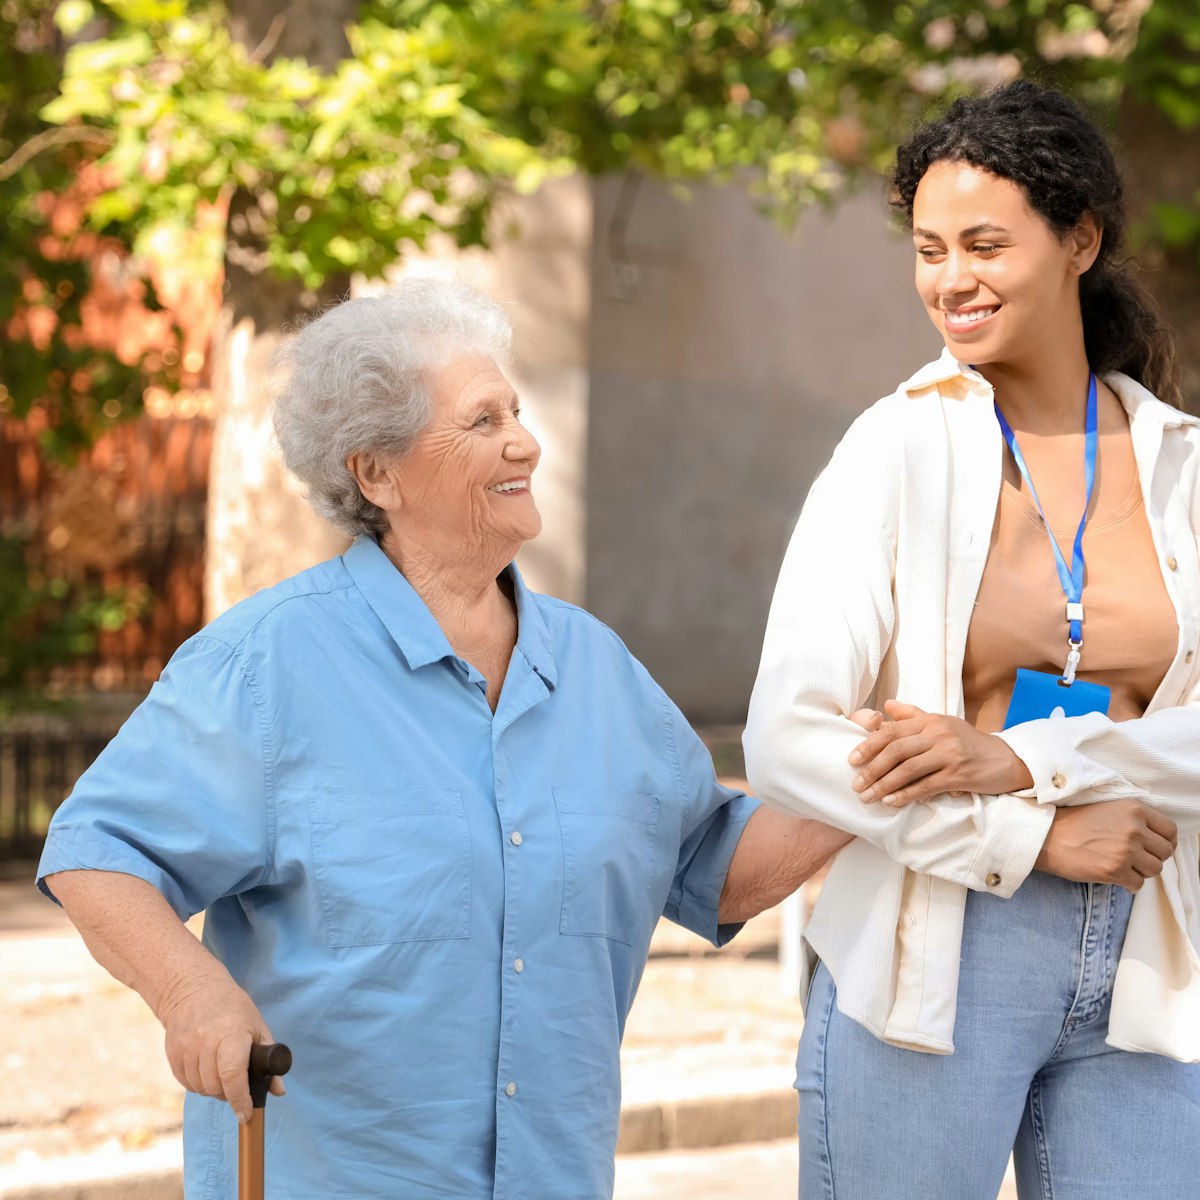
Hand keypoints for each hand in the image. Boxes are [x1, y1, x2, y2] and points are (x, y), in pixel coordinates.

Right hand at [156, 967, 284, 1122]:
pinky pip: (187, 1083)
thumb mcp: (257, 1027)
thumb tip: (279, 1092)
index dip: (240, 1099)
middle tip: (238, 1086)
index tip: (246, 1114)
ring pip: (200, 1088)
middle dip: (229, 1094)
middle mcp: (205, 1041)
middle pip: (216, 1086)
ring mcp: (185, 1048)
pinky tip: (207, 1070)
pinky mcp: (172, 1054)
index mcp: (231, 1033)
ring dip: (214, 1090)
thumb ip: (269, 1060)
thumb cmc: (233, 1009)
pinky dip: (199, 1084)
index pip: (233, 1074)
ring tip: (223, 1074)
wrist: (193, 990)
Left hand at [848, 699, 1033, 805]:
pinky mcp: (958, 775)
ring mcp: (949, 754)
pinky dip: (906, 795)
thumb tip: (886, 705)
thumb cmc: (968, 741)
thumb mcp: (942, 722)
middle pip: (895, 750)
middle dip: (871, 768)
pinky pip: (926, 786)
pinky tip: (891, 802)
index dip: (868, 745)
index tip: (852, 760)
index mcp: (929, 721)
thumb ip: (913, 714)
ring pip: (907, 769)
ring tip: (867, 797)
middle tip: (856, 784)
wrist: (1006, 759)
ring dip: (883, 785)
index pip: (892, 731)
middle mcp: (938, 734)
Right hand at [1036, 800, 1177, 890]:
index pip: (1170, 830)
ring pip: (1154, 870)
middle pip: (1165, 853)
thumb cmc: (1073, 822)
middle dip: (1153, 857)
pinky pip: (1138, 884)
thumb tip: (1156, 838)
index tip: (1156, 846)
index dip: (1166, 841)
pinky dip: (1129, 884)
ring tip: (1124, 866)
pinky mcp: (1115, 871)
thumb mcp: (1108, 808)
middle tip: (1137, 858)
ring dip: (1142, 871)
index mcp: (1134, 810)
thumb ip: (1134, 819)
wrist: (1047, 836)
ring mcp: (1125, 851)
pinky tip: (1116, 876)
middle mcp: (1133, 829)